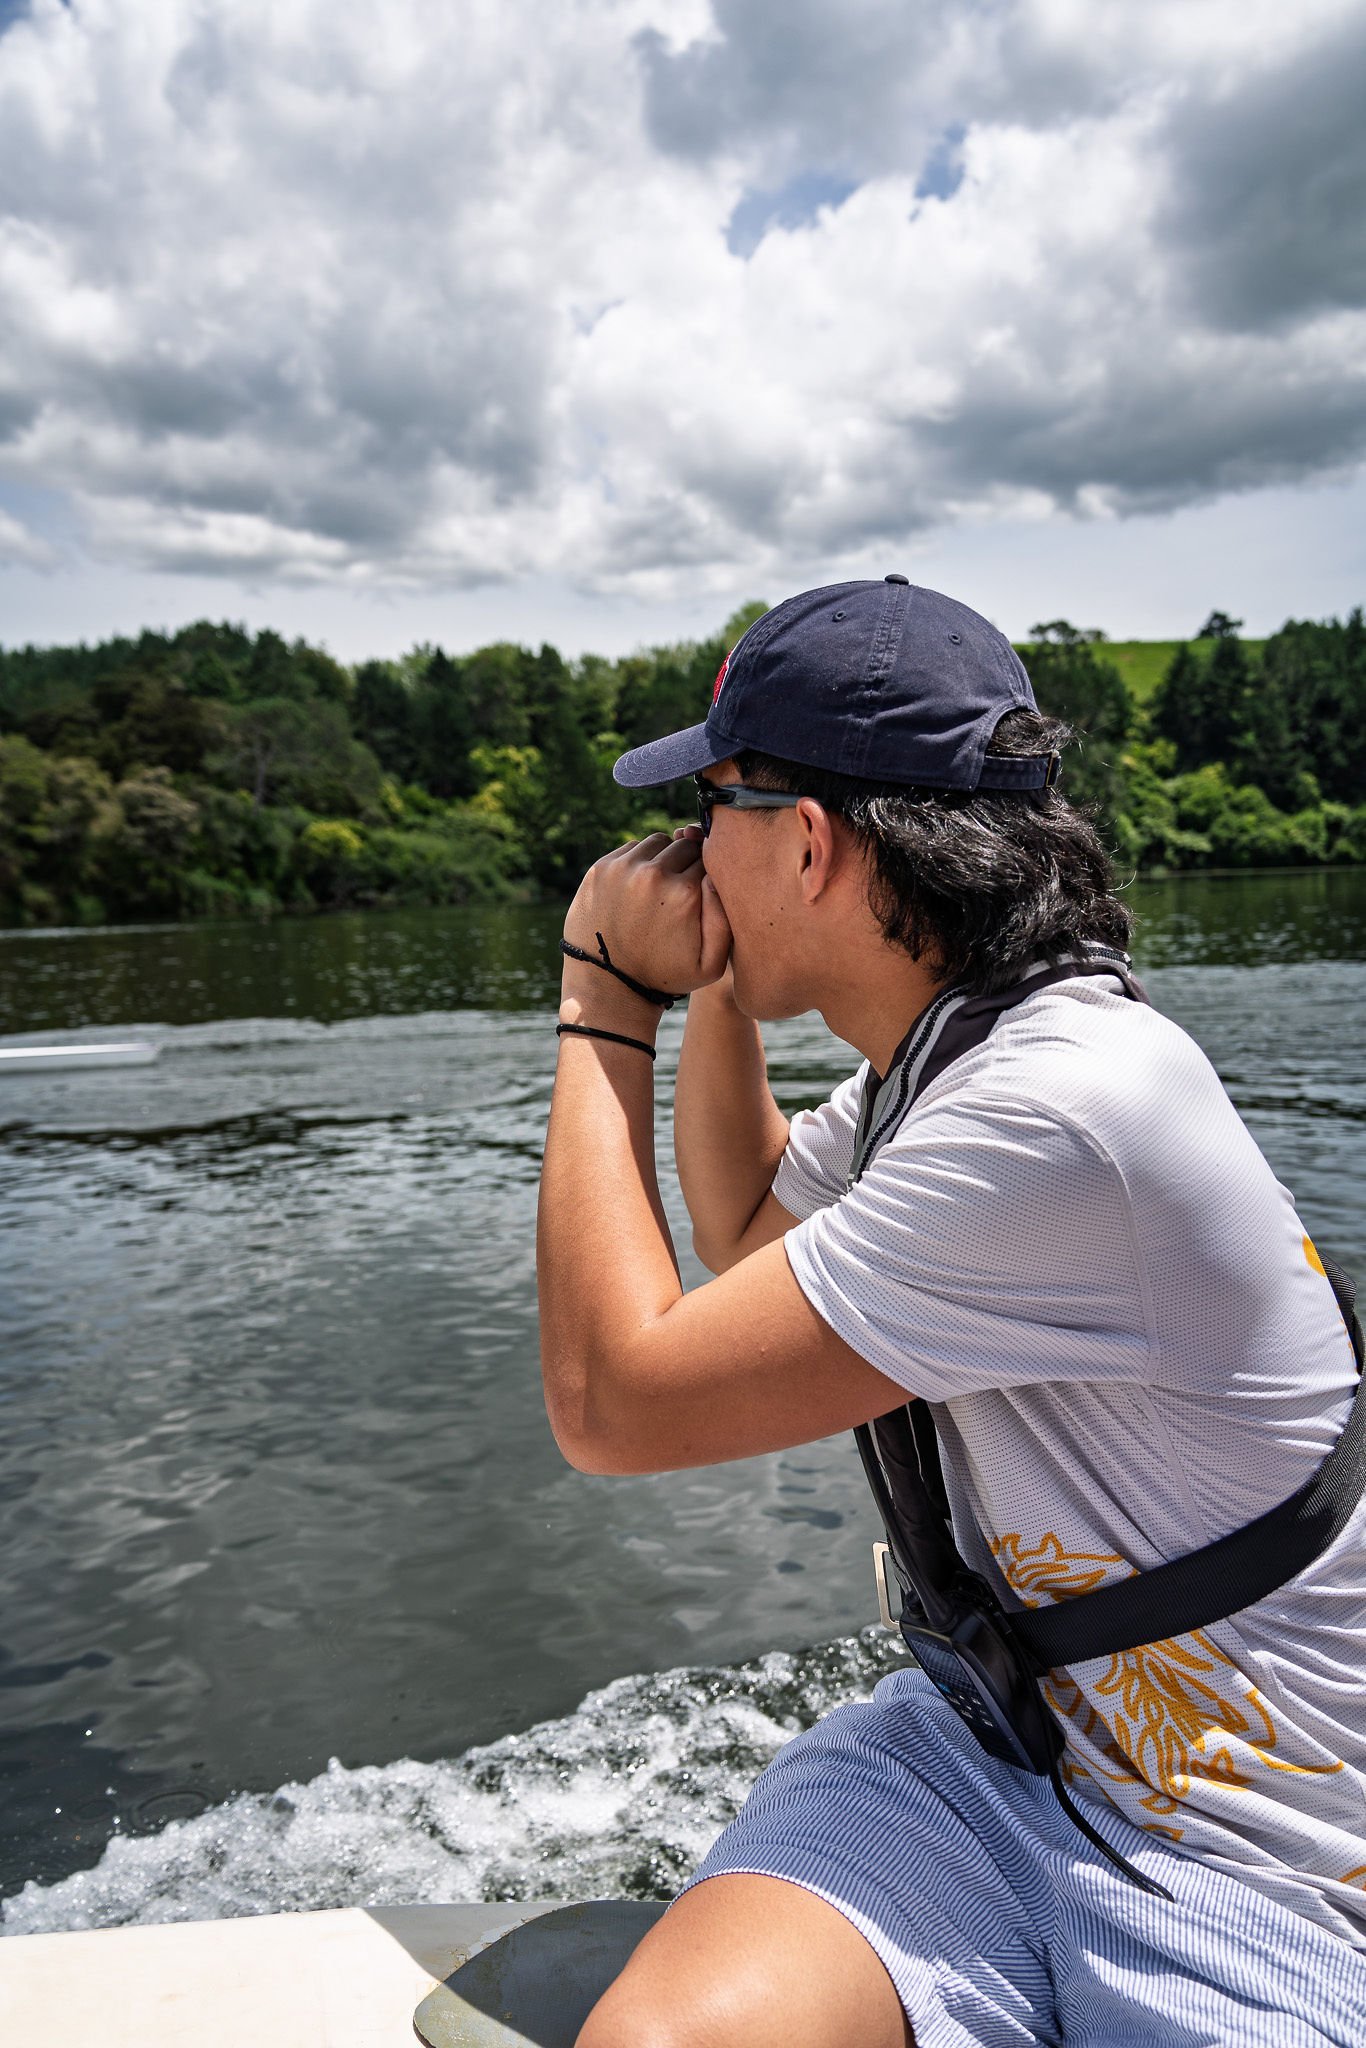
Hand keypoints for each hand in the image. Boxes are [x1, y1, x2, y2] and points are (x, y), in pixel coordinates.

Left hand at [564, 831, 731, 1000]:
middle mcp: (654, 874)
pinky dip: (639, 860)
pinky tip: (639, 885)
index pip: (709, 860)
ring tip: (661, 885)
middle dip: (688, 862)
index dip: (709, 873)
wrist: (608, 985)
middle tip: (681, 889)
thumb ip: (725, 920)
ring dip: (664, 857)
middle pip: (686, 845)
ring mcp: (624, 868)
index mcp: (685, 893)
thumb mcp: (710, 964)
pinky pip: (632, 848)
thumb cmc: (664, 976)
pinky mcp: (602, 868)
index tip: (701, 890)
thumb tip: (716, 876)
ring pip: (659, 843)